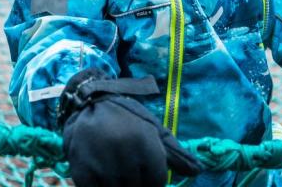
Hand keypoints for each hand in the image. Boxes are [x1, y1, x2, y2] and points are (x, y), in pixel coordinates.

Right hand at [60, 71, 200, 186]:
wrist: (89, 104)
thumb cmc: (127, 118)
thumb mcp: (153, 129)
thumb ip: (175, 153)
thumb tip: (198, 171)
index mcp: (145, 143)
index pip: (156, 184)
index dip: (151, 182)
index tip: (143, 172)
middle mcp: (125, 154)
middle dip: (134, 183)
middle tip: (127, 169)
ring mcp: (103, 165)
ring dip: (118, 185)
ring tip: (115, 170)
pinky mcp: (83, 171)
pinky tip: (101, 176)